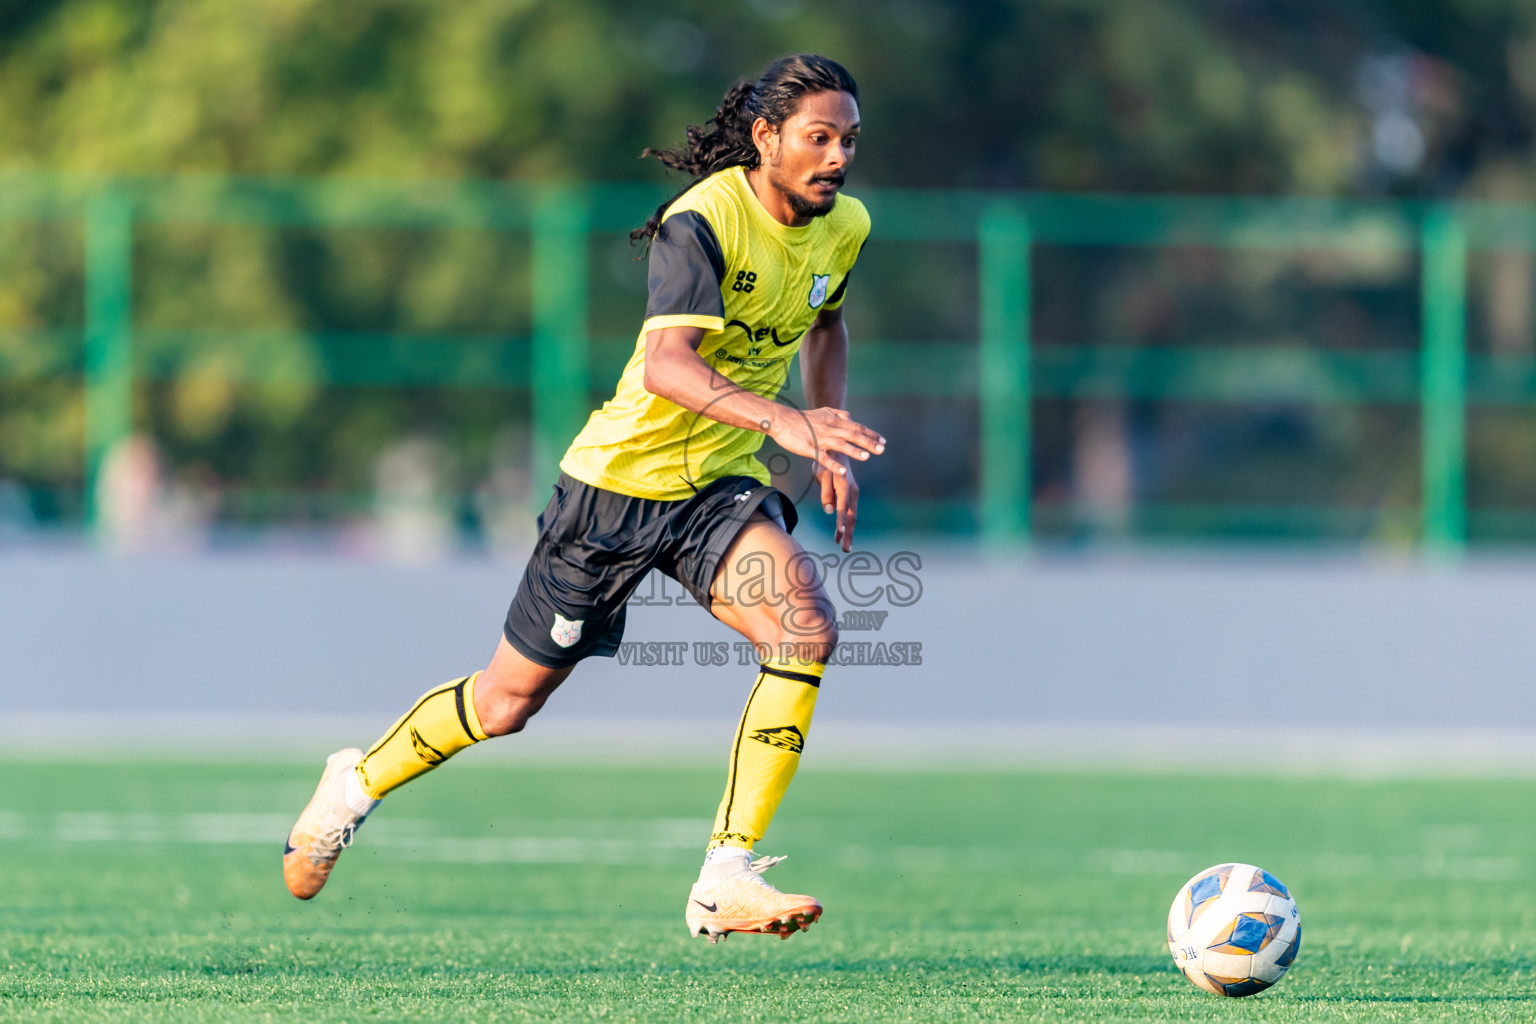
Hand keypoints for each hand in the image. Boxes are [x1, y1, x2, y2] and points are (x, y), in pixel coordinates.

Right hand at [768, 407, 884, 478]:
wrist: (782, 420)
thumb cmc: (802, 418)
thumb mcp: (822, 412)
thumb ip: (837, 414)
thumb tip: (850, 416)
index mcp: (834, 421)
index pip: (857, 427)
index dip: (871, 434)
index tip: (883, 441)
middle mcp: (830, 428)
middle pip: (852, 435)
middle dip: (868, 442)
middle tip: (882, 450)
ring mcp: (820, 438)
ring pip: (840, 444)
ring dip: (854, 451)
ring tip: (867, 457)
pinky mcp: (809, 448)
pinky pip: (823, 457)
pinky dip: (833, 463)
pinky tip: (842, 470)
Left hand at [815, 455, 860, 551]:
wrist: (835, 448)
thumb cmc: (826, 461)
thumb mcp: (822, 474)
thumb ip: (826, 492)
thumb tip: (829, 510)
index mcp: (844, 487)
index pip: (843, 508)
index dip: (841, 522)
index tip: (840, 535)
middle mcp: (852, 492)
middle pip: (851, 516)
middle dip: (848, 534)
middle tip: (845, 549)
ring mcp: (853, 493)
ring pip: (852, 516)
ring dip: (848, 532)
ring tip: (844, 547)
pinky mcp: (850, 494)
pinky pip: (850, 511)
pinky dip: (847, 523)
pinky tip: (843, 532)